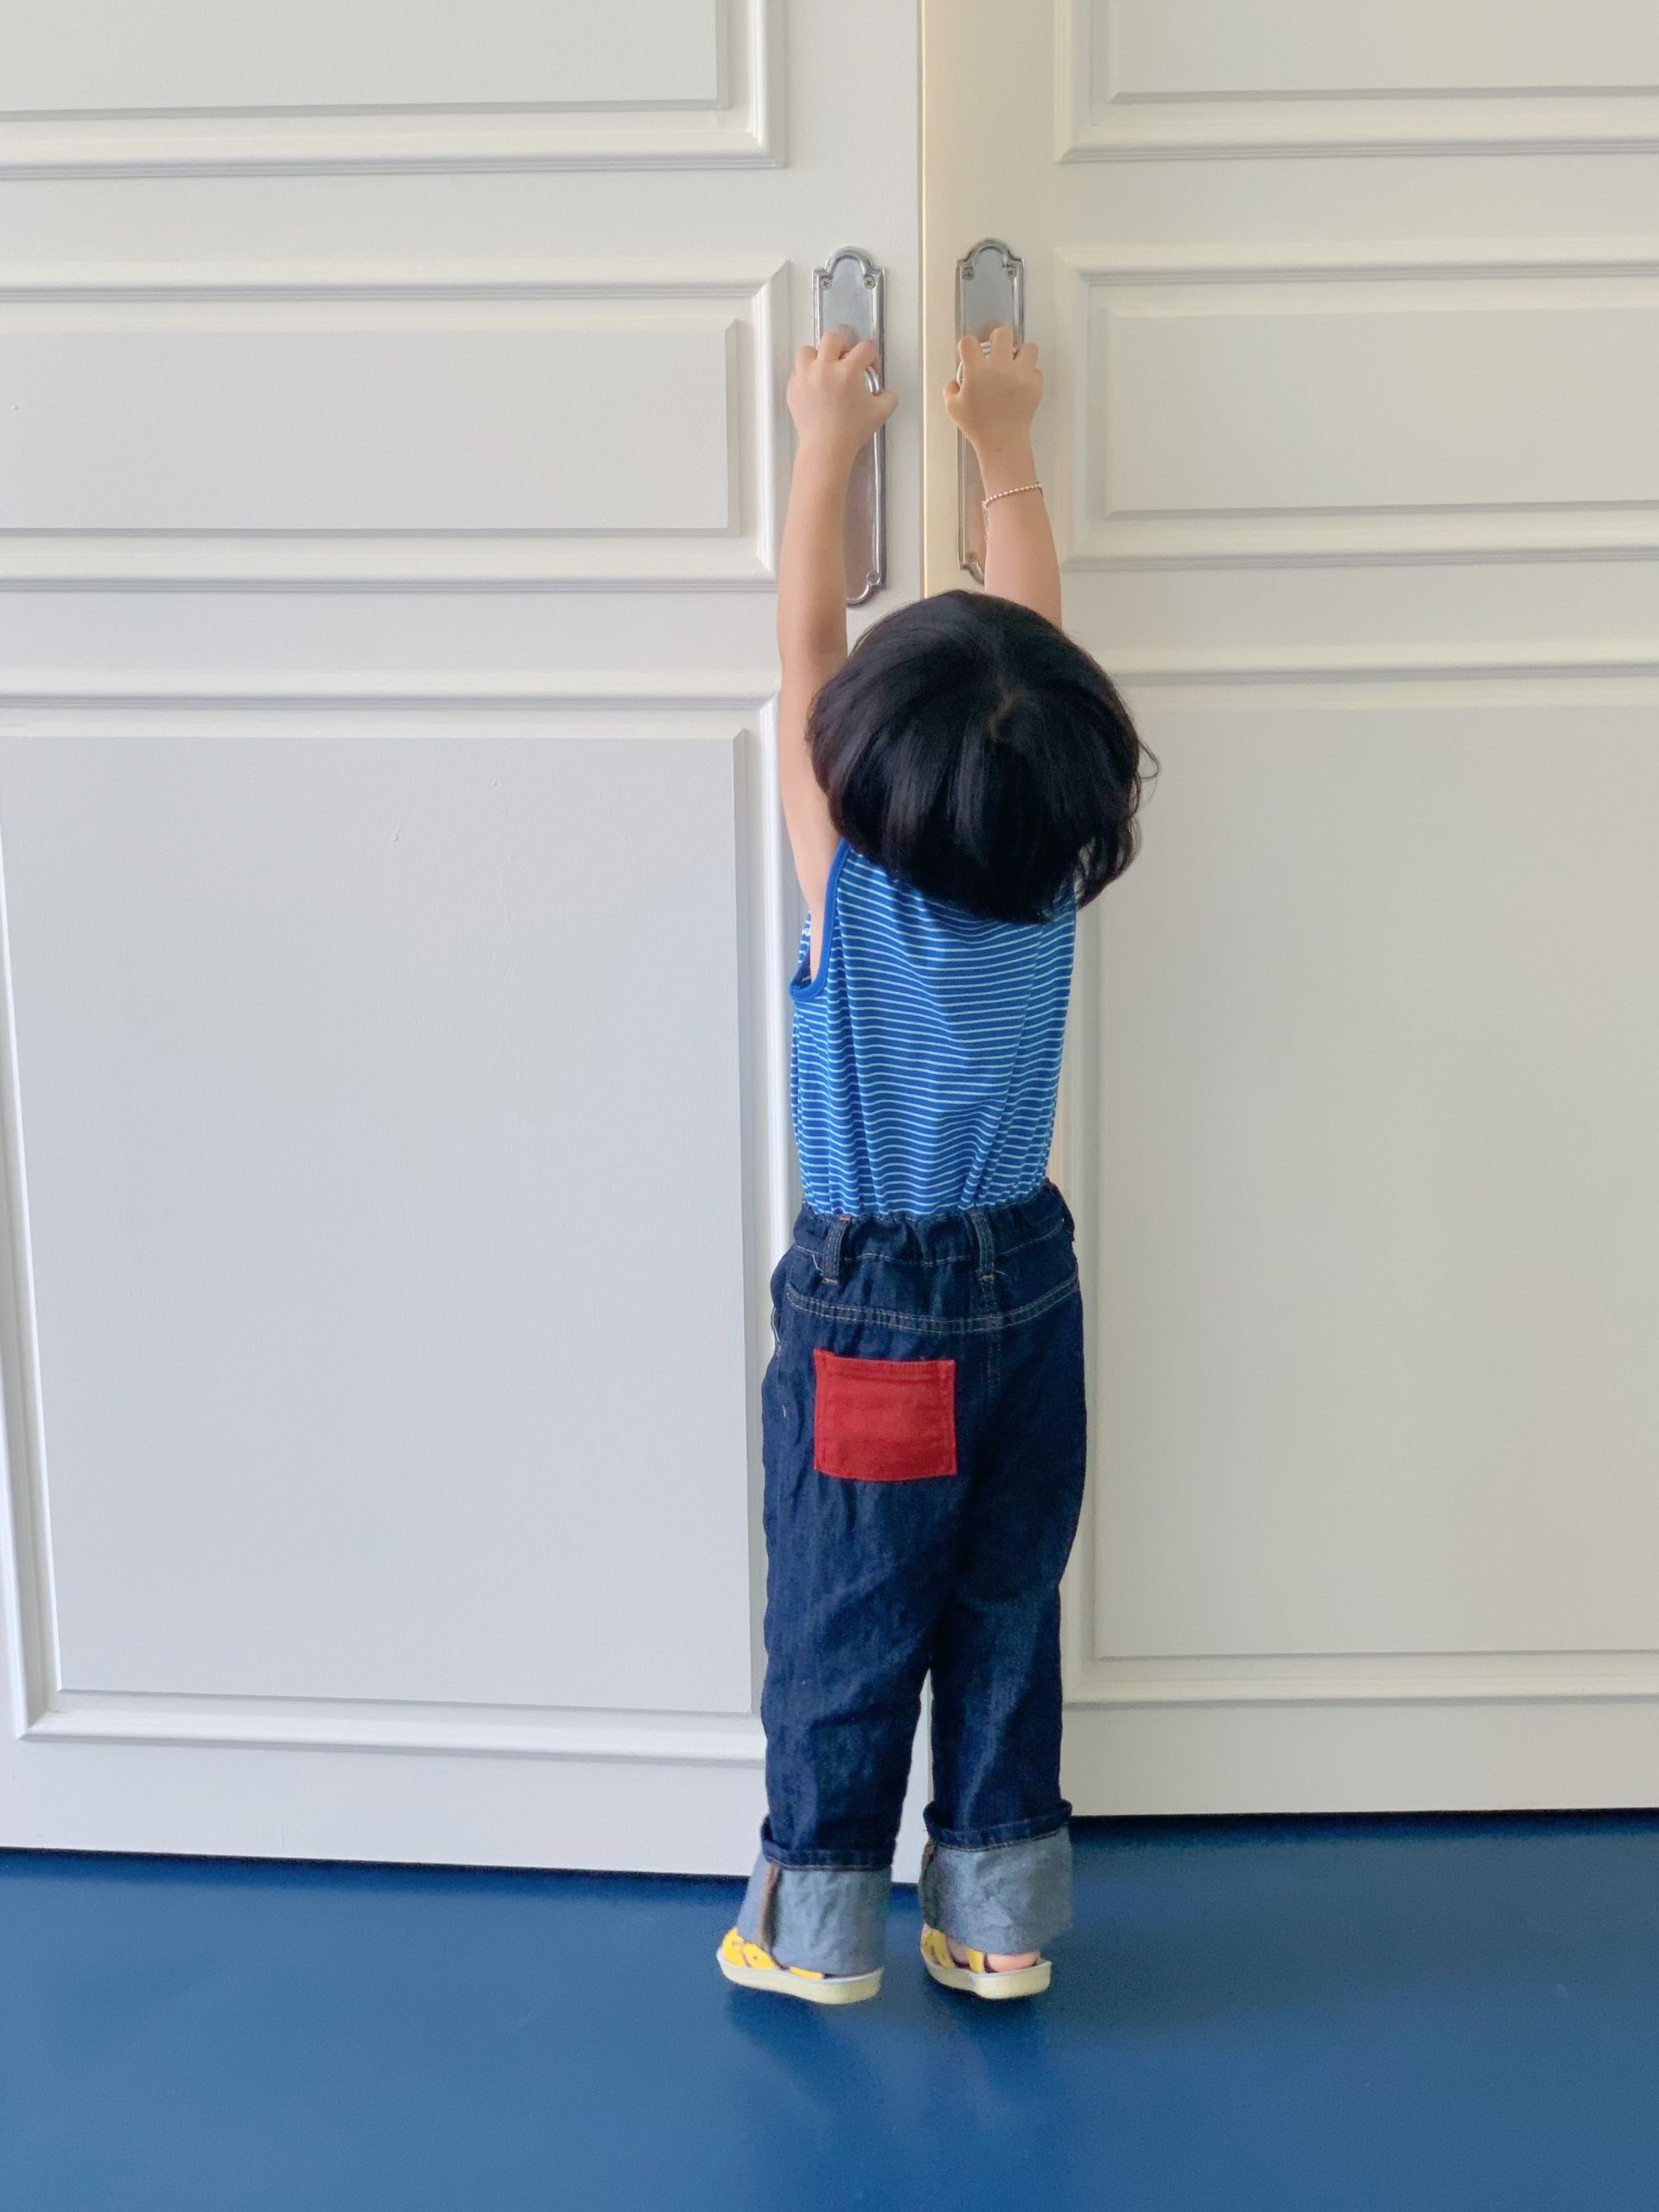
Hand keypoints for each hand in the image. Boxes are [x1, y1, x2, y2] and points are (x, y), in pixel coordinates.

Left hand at [788, 332, 897, 470]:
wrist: (826, 449)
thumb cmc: (851, 432)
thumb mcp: (881, 412)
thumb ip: (889, 396)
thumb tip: (885, 391)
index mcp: (848, 371)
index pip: (865, 348)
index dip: (872, 357)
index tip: (870, 368)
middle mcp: (825, 369)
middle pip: (832, 338)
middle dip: (843, 347)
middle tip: (846, 360)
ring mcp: (806, 377)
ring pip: (808, 350)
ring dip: (818, 356)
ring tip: (825, 368)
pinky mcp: (794, 388)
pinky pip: (798, 371)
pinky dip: (807, 375)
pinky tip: (816, 386)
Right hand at [943, 324, 1041, 457]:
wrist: (1002, 442)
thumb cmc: (978, 428)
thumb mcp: (953, 409)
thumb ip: (950, 389)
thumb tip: (955, 381)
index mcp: (977, 372)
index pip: (969, 342)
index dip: (967, 345)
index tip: (969, 351)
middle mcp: (1000, 369)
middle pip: (1003, 333)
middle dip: (998, 339)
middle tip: (997, 348)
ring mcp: (1020, 375)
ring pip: (1028, 347)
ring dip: (1021, 353)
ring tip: (1015, 364)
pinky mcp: (1034, 385)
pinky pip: (1036, 370)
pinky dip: (1030, 375)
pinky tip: (1021, 384)